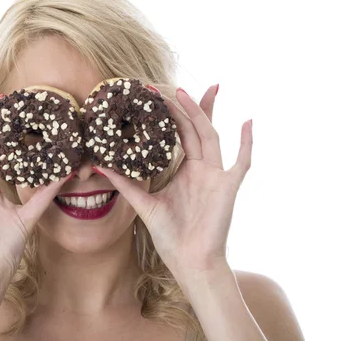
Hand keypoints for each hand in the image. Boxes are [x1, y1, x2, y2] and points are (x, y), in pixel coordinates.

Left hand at [94, 85, 252, 277]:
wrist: (189, 260)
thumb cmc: (170, 235)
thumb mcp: (143, 203)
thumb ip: (124, 183)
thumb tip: (99, 164)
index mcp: (185, 170)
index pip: (179, 134)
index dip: (170, 115)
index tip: (155, 96)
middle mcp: (202, 168)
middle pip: (196, 128)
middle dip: (186, 107)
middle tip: (170, 86)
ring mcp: (217, 175)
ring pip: (211, 136)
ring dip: (203, 114)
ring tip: (191, 93)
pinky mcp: (228, 186)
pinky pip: (242, 161)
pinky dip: (247, 142)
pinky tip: (248, 121)